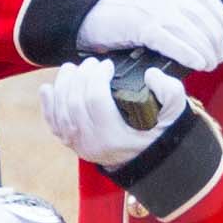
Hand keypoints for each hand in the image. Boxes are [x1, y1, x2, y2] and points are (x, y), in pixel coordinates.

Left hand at [40, 58, 186, 167]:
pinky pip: (53, 124)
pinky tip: (49, 87)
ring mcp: (80, 145)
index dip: (97, 77)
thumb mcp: (174, 113)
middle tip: (92, 63)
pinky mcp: (72, 144)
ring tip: (73, 68)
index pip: (96, 101)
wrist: (148, 159)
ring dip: (63, 85)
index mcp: (116, 137)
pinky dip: (48, 104)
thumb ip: (169, 91)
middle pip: (75, 103)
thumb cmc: (160, 133)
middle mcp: (94, 144)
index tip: (108, 65)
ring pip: (61, 111)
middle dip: (81, 77)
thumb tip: (150, 75)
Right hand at [75, 0, 222, 71]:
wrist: (87, 12)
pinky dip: (187, 52)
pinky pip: (170, 40)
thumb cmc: (120, 14)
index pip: (207, 0)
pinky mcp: (139, 25)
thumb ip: (174, 13)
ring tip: (209, 65)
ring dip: (205, 50)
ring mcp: (152, 9)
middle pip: (203, 17)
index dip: (221, 20)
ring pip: (190, 30)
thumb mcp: (152, 4)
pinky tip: (196, 63)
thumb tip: (201, 37)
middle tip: (218, 58)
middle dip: (216, 41)